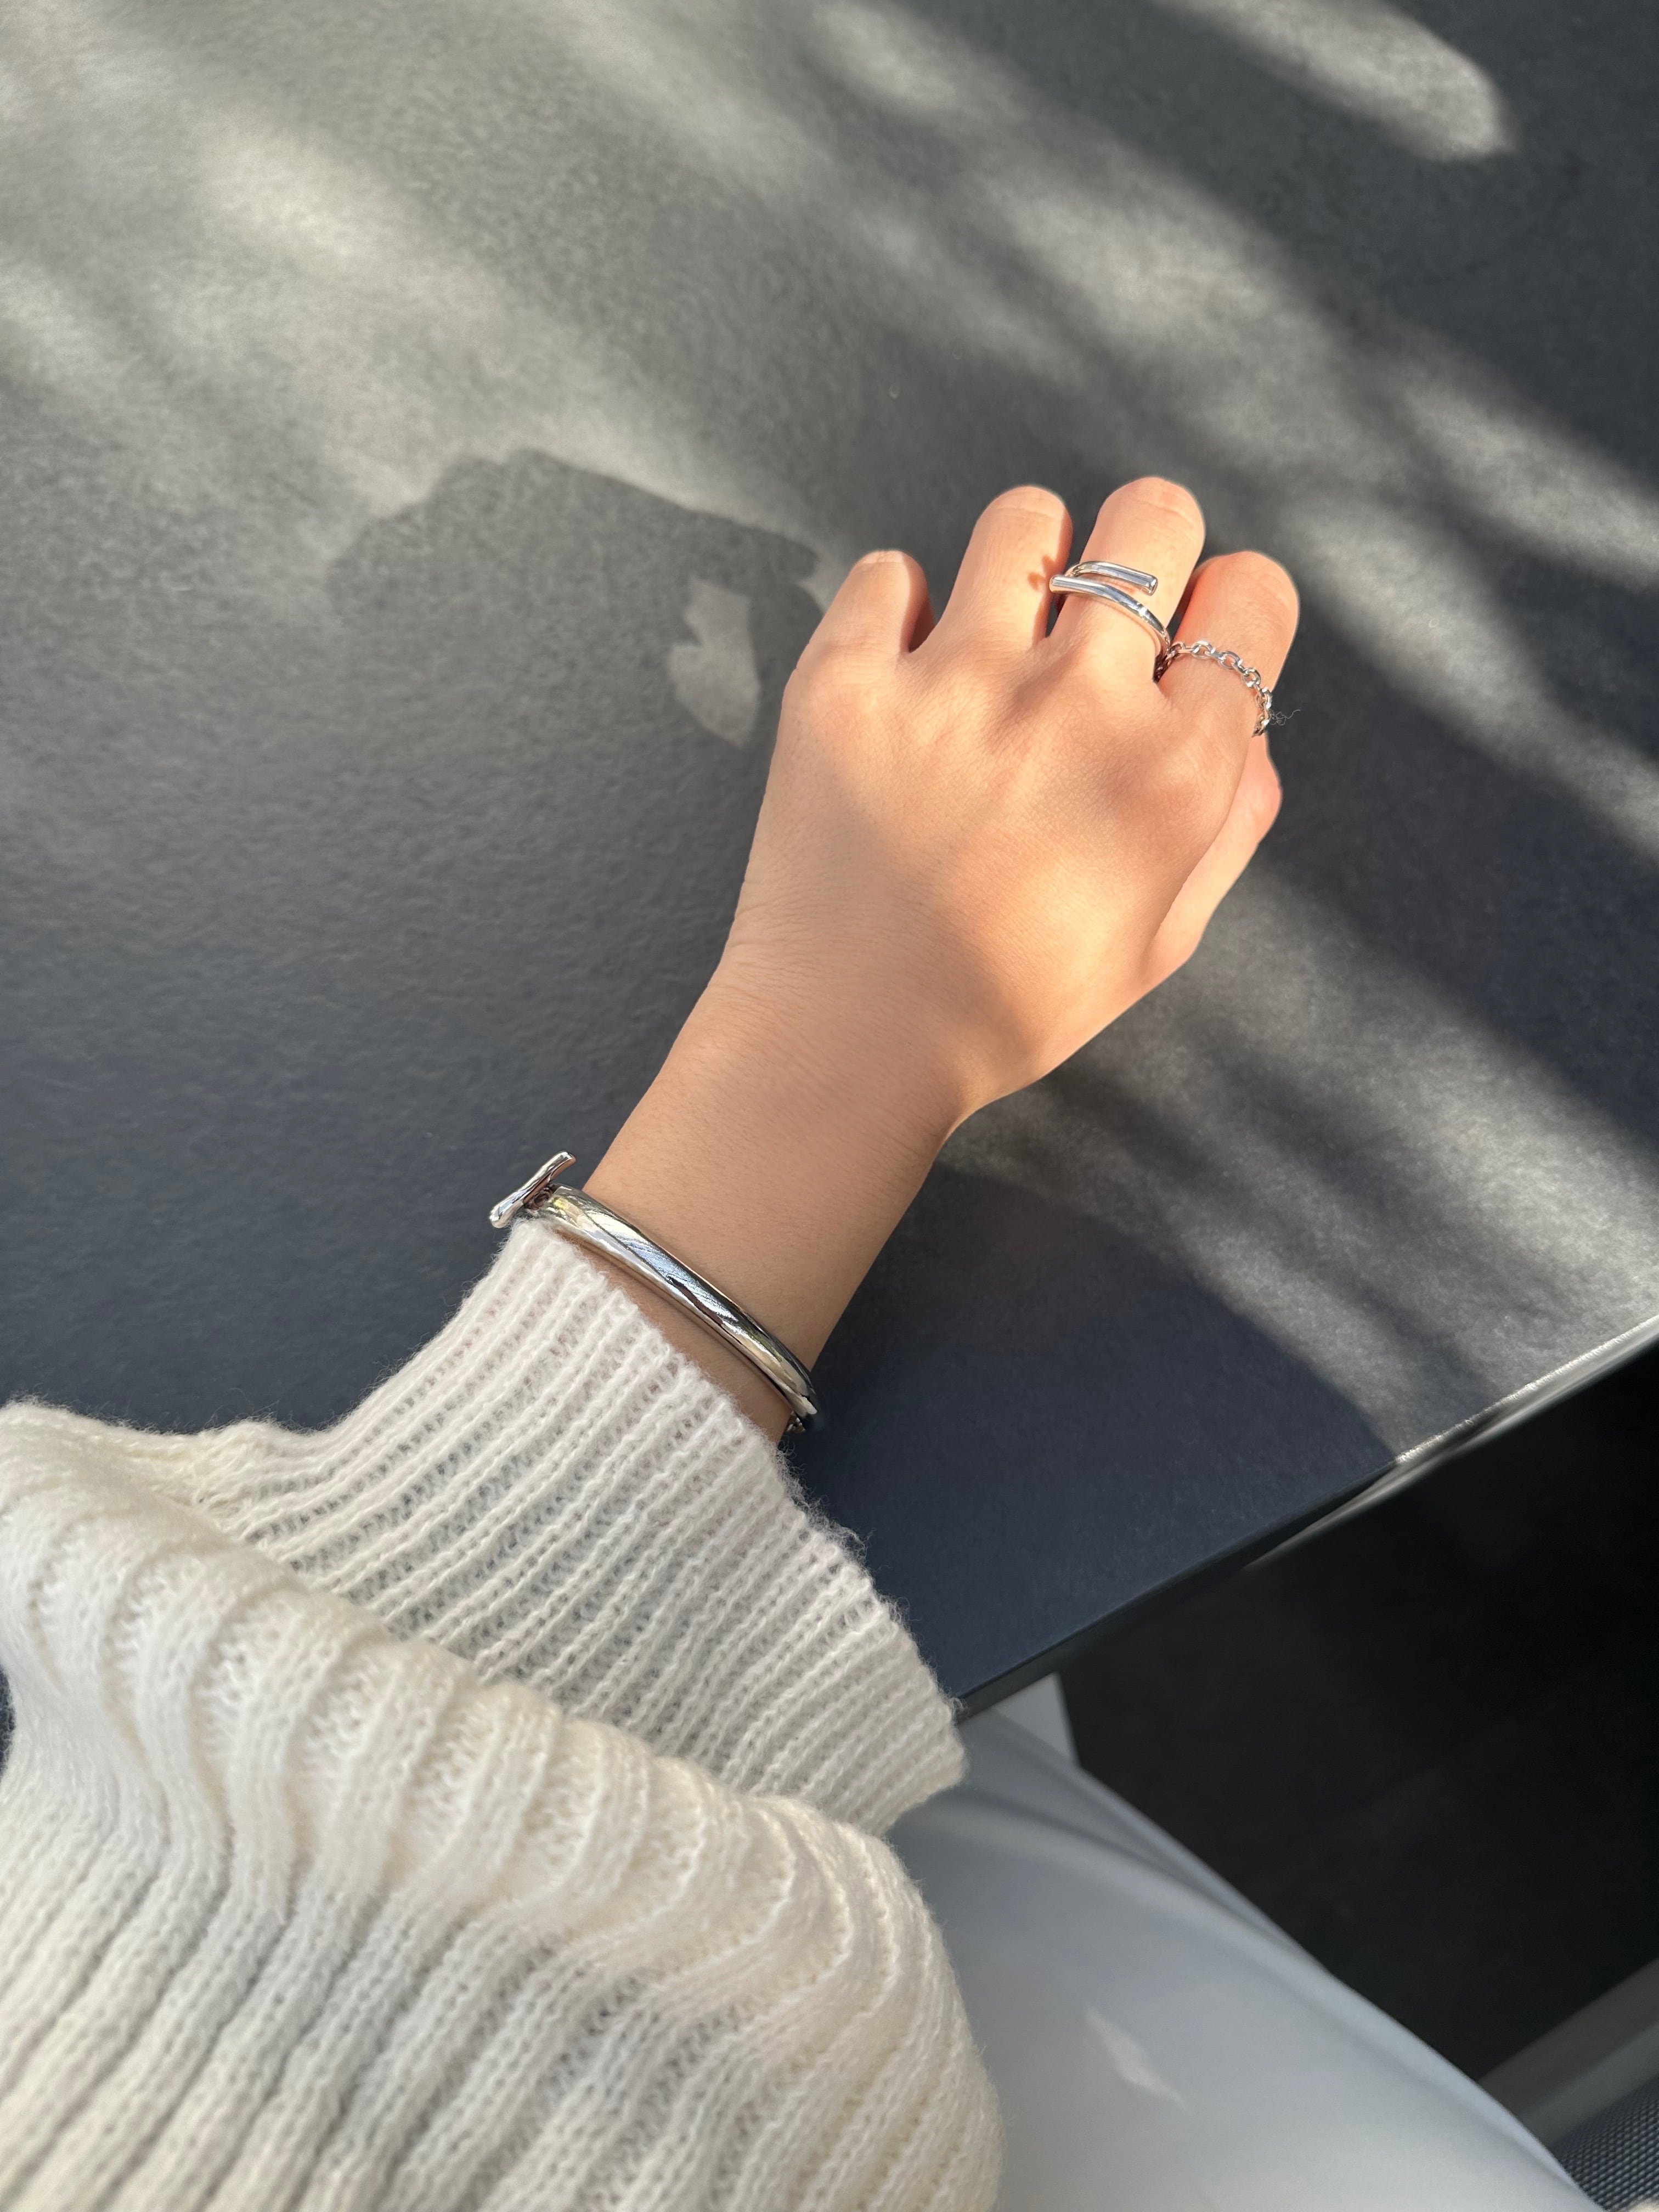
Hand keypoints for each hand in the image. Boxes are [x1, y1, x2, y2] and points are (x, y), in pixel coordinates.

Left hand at [585, 479, 1297, 1434]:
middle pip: (1152, 517)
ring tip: (995, 634)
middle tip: (1099, 618)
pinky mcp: (847, 680)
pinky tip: (901, 678)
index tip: (1187, 644)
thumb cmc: (1009, 1005)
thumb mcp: (1161, 940)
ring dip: (1024, 565)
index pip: (1252, 594)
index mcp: (1173, 771)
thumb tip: (1249, 728)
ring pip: (1024, 519)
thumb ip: (1228, 825)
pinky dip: (896, 612)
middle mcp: (1077, 703)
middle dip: (1142, 552)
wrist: (849, 1041)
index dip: (1226, 610)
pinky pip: (886, 572)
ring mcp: (954, 680)